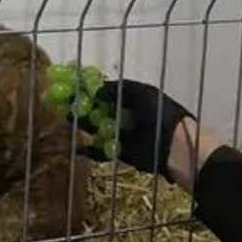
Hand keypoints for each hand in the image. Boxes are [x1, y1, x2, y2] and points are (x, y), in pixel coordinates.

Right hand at [75, 79, 193, 181]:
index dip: (92, 91)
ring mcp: (123, 134)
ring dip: (83, 124)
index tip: (75, 88)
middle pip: (100, 109)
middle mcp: (127, 115)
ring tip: (68, 119)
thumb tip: (96, 91)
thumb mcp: (141, 93)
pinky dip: (89, 149)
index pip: (108, 92)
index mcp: (134, 98)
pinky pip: (101, 150)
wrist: (175, 147)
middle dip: (83, 107)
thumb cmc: (162, 114)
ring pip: (98, 128)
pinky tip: (76, 146)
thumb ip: (118, 89)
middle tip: (66, 104)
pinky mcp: (121, 153)